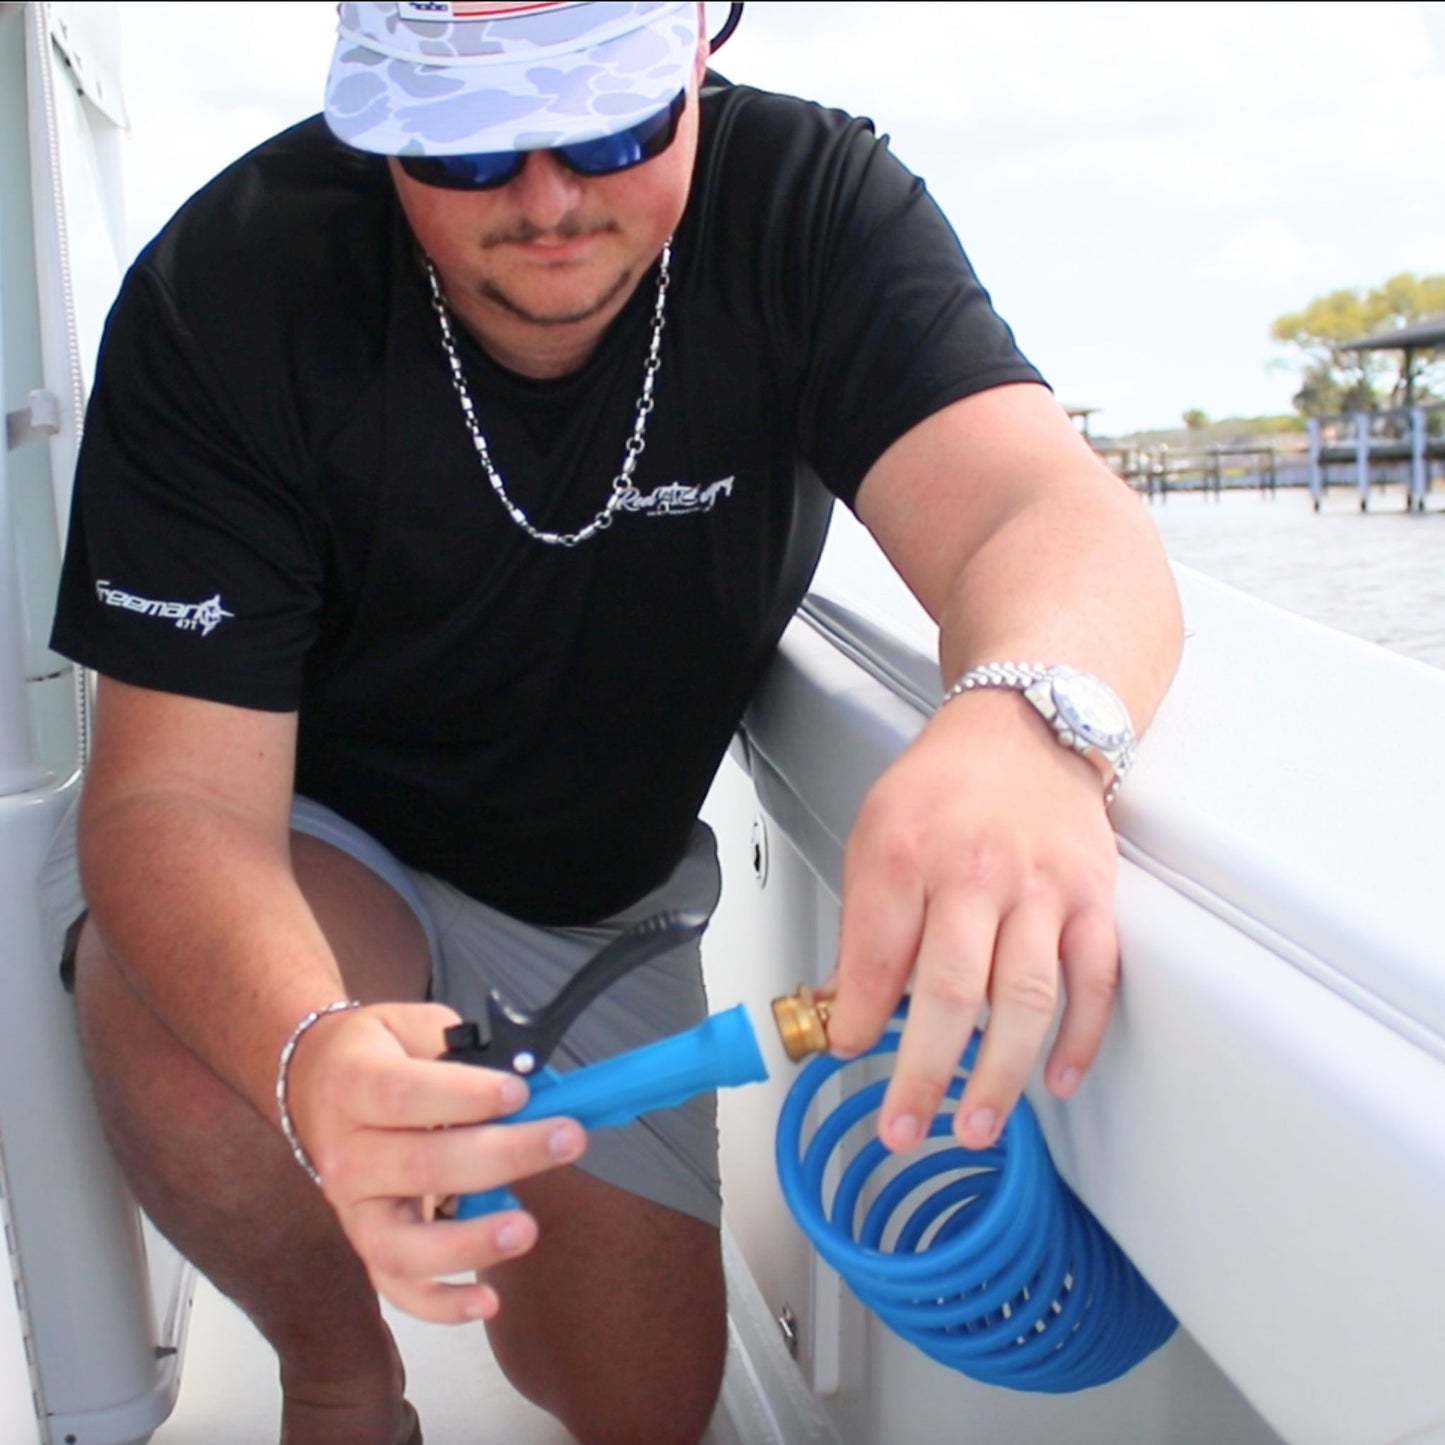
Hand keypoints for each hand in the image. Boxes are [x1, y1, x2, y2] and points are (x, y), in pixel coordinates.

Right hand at [285, 1002, 586, 1321]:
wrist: (312, 1083)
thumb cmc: (376, 1054)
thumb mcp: (410, 1026)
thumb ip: (460, 1049)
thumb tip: (528, 1079)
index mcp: (352, 1085)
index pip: (405, 1096)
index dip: (465, 1096)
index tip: (520, 1092)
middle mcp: (346, 1153)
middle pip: (420, 1166)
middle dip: (503, 1154)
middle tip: (566, 1138)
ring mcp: (353, 1208)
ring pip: (402, 1244)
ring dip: (469, 1242)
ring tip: (526, 1228)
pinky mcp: (367, 1243)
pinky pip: (398, 1287)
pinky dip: (439, 1304)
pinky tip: (487, 1300)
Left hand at [823, 687, 1119, 1152]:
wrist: (1024, 729)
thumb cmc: (944, 786)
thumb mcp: (874, 833)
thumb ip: (864, 922)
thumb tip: (846, 1008)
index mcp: (907, 854)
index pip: (876, 955)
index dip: (858, 1018)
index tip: (848, 1053)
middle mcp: (976, 872)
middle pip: (950, 990)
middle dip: (924, 1073)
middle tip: (904, 1127)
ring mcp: (1042, 888)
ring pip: (1025, 996)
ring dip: (1000, 1073)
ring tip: (975, 1125)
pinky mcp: (1093, 898)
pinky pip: (1095, 978)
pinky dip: (1080, 1036)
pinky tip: (1058, 1078)